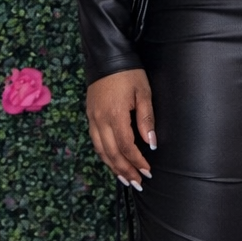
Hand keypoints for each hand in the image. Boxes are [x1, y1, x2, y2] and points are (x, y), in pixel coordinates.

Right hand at [85, 69, 155, 188]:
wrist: (106, 57)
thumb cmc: (129, 73)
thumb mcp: (144, 93)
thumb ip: (146, 119)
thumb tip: (151, 143)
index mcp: (115, 115)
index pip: (126, 146)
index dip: (137, 161)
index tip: (147, 171)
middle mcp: (100, 120)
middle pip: (112, 153)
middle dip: (125, 171)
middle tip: (137, 183)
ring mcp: (92, 119)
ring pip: (101, 150)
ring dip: (113, 167)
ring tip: (125, 179)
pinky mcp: (90, 116)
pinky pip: (95, 142)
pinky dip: (104, 155)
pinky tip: (112, 162)